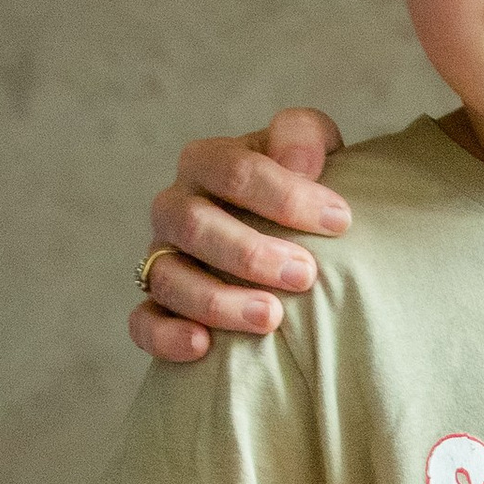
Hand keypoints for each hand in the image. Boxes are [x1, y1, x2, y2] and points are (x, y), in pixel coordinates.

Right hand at [131, 108, 349, 364]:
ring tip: (271, 317)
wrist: (286, 238)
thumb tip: (302, 161)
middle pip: (194, 224)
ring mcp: (161, 259)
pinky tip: (203, 347)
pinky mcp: (158, 307)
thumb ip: (305, 136)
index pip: (234, 169)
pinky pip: (143, 324)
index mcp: (206, 163)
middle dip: (250, 252)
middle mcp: (176, 208)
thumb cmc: (299, 192)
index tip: (340, 221)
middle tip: (305, 274)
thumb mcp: (311, 151)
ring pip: (168, 278)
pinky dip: (166, 335)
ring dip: (217, 300)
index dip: (285, 195)